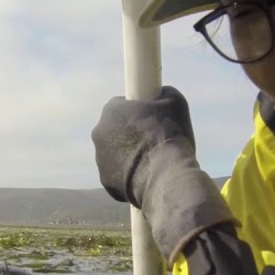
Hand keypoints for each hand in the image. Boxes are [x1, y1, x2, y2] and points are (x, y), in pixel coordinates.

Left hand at [93, 86, 234, 264]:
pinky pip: (118, 175)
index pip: (122, 106)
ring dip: (129, 155)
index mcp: (112, 110)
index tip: (151, 118)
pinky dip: (130, 175)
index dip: (138, 111)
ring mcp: (100, 159)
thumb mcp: (175, 102)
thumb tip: (162, 93)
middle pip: (116, 130)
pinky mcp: (106, 181)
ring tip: (153, 161)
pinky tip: (147, 176)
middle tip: (153, 140)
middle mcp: (99, 133)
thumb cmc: (170, 135)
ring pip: (115, 153)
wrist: (167, 176)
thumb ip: (164, 93)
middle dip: (130, 134)